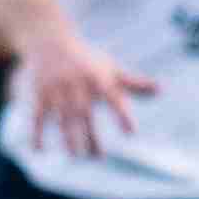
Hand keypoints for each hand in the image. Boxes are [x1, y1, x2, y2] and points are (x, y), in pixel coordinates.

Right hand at [16, 28, 159, 159]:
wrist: (49, 40)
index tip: (131, 132)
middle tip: (98, 158)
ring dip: (69, 139)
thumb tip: (161, 90)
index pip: (114, 97)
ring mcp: (56, 89)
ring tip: (76, 157)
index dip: (122, 114)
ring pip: (63, 118)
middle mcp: (77, 84)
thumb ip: (133, 83)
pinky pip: (37, 117)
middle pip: (85, 114)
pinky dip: (37, 133)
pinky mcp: (39, 94)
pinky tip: (39, 150)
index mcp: (98, 78)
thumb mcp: (110, 68)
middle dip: (91, 136)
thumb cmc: (86, 59)